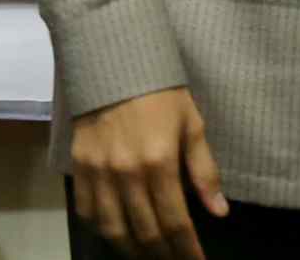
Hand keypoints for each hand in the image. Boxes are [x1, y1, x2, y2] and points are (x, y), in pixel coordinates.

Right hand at [71, 87, 227, 259]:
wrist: (114, 60)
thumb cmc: (161, 90)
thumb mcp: (192, 123)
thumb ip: (204, 170)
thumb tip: (219, 211)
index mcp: (160, 162)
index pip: (176, 222)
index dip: (188, 250)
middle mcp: (127, 173)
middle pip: (145, 232)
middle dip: (164, 254)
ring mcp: (99, 172)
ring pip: (114, 229)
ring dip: (132, 250)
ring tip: (148, 254)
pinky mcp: (80, 166)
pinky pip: (87, 211)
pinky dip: (102, 229)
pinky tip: (116, 233)